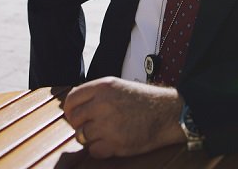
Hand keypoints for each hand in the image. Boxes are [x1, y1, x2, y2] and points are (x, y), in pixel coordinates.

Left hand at [63, 76, 184, 158]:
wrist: (167, 113)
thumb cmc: (143, 100)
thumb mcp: (118, 86)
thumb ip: (96, 94)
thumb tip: (74, 106)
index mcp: (104, 86)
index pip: (71, 99)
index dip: (70, 110)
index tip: (75, 116)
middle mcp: (103, 103)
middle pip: (74, 119)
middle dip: (80, 125)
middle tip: (90, 126)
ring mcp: (108, 124)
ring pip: (82, 136)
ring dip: (90, 138)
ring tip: (104, 133)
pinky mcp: (115, 143)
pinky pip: (93, 151)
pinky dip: (99, 150)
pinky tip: (111, 142)